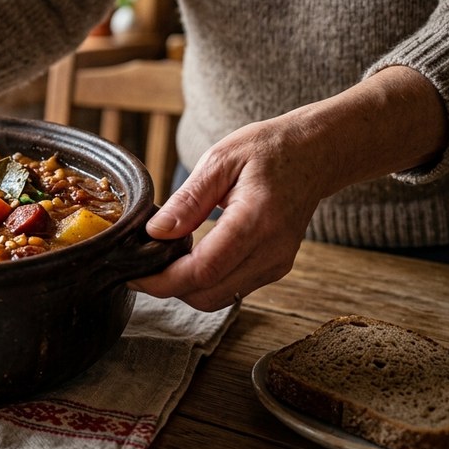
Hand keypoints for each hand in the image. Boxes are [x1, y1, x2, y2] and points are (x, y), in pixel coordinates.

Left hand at [127, 118, 323, 310]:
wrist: (315, 153)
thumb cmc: (268, 149)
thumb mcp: (220, 160)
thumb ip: (188, 199)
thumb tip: (155, 232)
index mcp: (256, 221)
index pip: (203, 271)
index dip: (163, 280)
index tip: (133, 274)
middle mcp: (271, 251)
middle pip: (208, 295)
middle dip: (169, 288)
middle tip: (142, 265)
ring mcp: (277, 263)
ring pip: (218, 299)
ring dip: (186, 287)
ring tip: (164, 258)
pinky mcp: (276, 268)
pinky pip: (231, 289)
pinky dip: (205, 282)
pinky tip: (190, 258)